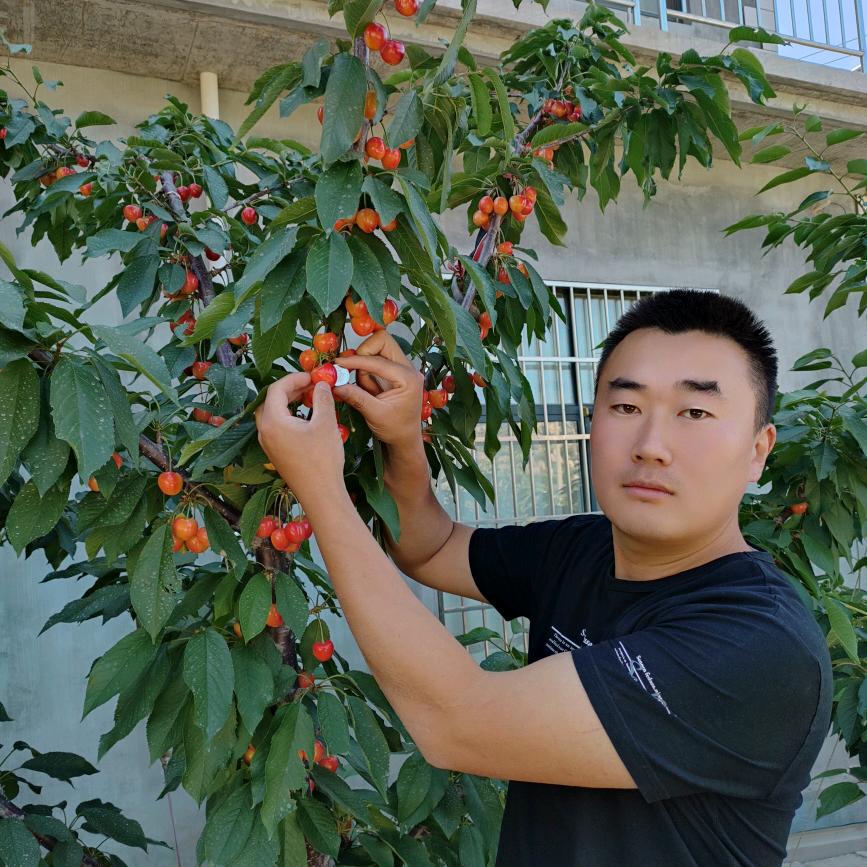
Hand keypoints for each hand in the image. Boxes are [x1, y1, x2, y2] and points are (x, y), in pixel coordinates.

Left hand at [254, 372, 346, 506]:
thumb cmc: (322, 459)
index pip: (276, 389)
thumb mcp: (326, 423)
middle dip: (290, 389)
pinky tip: (306, 418)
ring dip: (289, 403)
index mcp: (272, 421)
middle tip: (311, 385)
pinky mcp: (275, 453)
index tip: (312, 376)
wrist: (320, 494)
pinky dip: (288, 417)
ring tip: (309, 399)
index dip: (294, 378)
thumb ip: (322, 398)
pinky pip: (276, 427)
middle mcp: (264, 431)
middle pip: (271, 400)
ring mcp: (268, 444)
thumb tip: (321, 384)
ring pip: (272, 414)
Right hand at [332, 331, 423, 447]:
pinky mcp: (394, 372)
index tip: (338, 364)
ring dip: (364, 364)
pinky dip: (366, 369)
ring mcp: (402, 368)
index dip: (356, 361)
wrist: (405, 439)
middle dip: (363, 353)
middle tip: (351, 370)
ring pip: (379, 348)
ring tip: (365, 389)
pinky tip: (367, 388)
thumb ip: (356, 397)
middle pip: (383, 341)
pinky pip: (377, 359)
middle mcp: (408, 368)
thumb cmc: (396, 429)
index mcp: (409, 378)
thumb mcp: (375, 415)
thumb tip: (336, 385)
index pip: (379, 360)